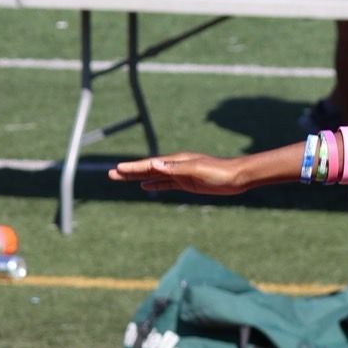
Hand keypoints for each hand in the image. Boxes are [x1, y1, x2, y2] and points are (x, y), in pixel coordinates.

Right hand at [108, 153, 245, 194]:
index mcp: (176, 161)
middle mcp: (175, 166)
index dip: (133, 167)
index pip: (149, 165)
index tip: (116, 169)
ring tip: (121, 178)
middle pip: (147, 169)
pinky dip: (154, 184)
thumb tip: (154, 165)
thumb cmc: (218, 172)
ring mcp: (181, 174)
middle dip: (129, 172)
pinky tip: (145, 186)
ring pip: (154, 176)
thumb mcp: (195, 170)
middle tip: (110, 174)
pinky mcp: (187, 183)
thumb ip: (175, 169)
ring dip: (138, 177)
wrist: (237, 177)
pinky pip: (166, 184)